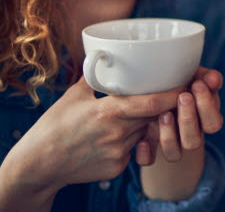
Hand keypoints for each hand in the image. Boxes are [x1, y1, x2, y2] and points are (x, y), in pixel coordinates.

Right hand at [1, 79, 182, 191]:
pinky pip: (132, 151)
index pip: (150, 102)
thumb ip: (94, 77)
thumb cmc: (53, 126)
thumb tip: (103, 56)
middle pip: (150, 116)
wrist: (38, 165)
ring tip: (122, 118)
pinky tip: (108, 139)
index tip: (185, 86)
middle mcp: (117, 134)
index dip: (171, 95)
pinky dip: (128, 142)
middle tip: (162, 96)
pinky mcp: (116, 169)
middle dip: (157, 107)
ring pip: (142, 133)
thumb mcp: (73, 96)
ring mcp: (118, 153)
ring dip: (141, 124)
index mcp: (107, 112)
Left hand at [137, 67, 223, 163]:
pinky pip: (149, 161)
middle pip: (194, 142)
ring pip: (174, 154)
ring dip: (169, 135)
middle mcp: (188, 136)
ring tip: (163, 114)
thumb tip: (213, 78)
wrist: (154, 101)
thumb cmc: (179, 86)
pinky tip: (142, 140)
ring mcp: (169, 144)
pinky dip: (146, 154)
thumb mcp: (194, 79)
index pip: (214, 124)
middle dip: (188, 119)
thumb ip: (205, 78)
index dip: (207, 107)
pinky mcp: (150, 150)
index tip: (197, 85)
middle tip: (183, 96)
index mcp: (203, 121)